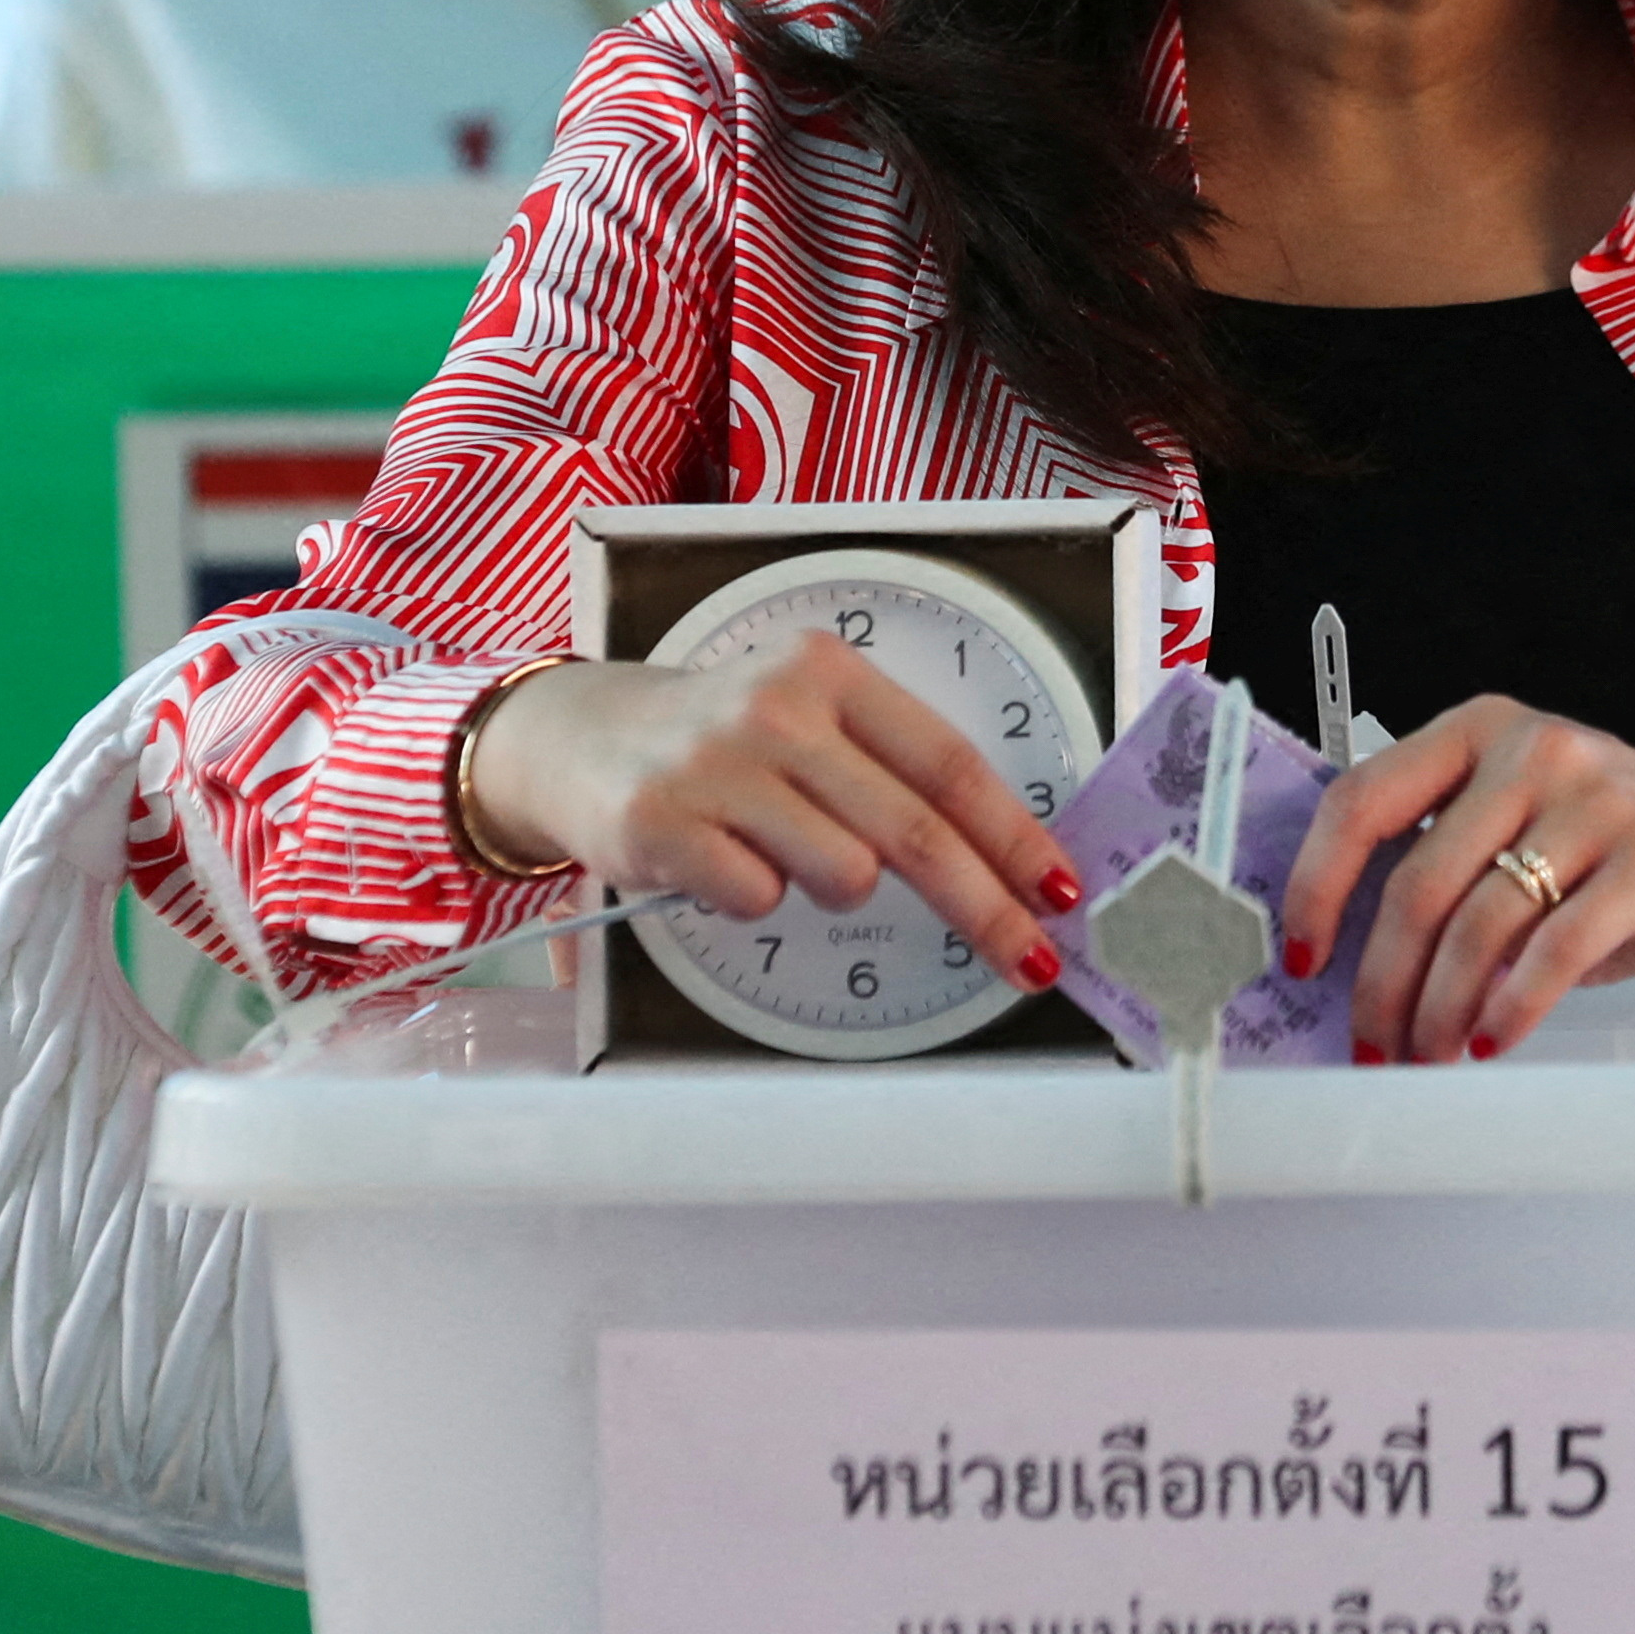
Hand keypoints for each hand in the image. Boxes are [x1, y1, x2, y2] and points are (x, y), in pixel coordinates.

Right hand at [461, 638, 1082, 990]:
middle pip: (914, 831)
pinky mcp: (663, 825)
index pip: (948, 762)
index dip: (1013, 834)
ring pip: (844, 874)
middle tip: (1029, 960)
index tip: (1059, 888)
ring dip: (830, 885)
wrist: (576, 736)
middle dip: (986, 906)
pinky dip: (755, 896)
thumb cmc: (717, 737)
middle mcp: (776, 710)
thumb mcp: (804, 713)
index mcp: (828, 673)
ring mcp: (717, 767)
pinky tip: (721, 858)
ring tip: (780, 849)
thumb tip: (997, 855)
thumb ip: (885, 765)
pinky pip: (760, 899)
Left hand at [1278, 699, 1634, 1063]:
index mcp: (1477, 730)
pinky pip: (1557, 947)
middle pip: (1418, 881)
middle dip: (1382, 981)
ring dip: (1442, 1009)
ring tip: (1431, 1056)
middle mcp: (1531, 750)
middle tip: (1373, 1043)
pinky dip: (1514, 1007)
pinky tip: (1495, 1041)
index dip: (1316, 886)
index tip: (1301, 957)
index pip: (1363, 799)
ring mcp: (1595, 799)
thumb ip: (1454, 870)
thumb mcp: (1526, 829)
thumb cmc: (1621, 840)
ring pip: (1480, 923)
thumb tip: (1359, 967)